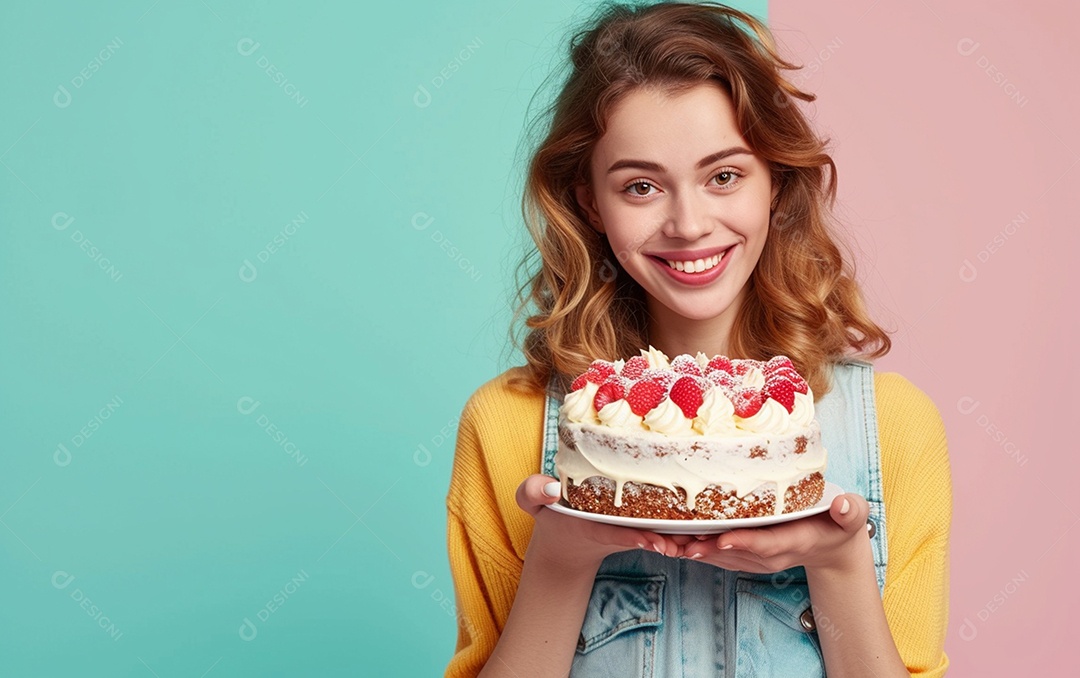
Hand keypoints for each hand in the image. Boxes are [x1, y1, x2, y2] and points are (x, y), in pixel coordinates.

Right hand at [516, 474, 683, 568]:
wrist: (566, 536)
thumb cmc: (551, 513)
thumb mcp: (532, 502)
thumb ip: (531, 492)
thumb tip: (550, 487)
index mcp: (594, 526)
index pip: (616, 532)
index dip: (634, 537)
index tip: (652, 542)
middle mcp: (616, 529)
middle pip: (645, 536)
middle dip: (666, 542)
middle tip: (684, 546)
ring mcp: (629, 529)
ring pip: (659, 534)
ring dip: (679, 539)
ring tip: (699, 540)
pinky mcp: (640, 524)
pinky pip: (662, 526)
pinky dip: (679, 528)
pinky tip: (700, 523)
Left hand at [678, 493, 872, 573]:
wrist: (833, 546)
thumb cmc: (840, 524)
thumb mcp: (852, 517)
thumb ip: (850, 512)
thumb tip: (847, 506)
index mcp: (795, 540)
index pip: (768, 542)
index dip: (745, 541)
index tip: (722, 539)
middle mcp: (772, 553)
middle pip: (735, 552)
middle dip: (705, 547)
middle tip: (676, 540)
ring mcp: (758, 557)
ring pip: (722, 555)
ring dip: (695, 549)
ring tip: (666, 541)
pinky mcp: (747, 554)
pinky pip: (719, 554)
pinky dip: (698, 548)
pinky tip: (676, 540)